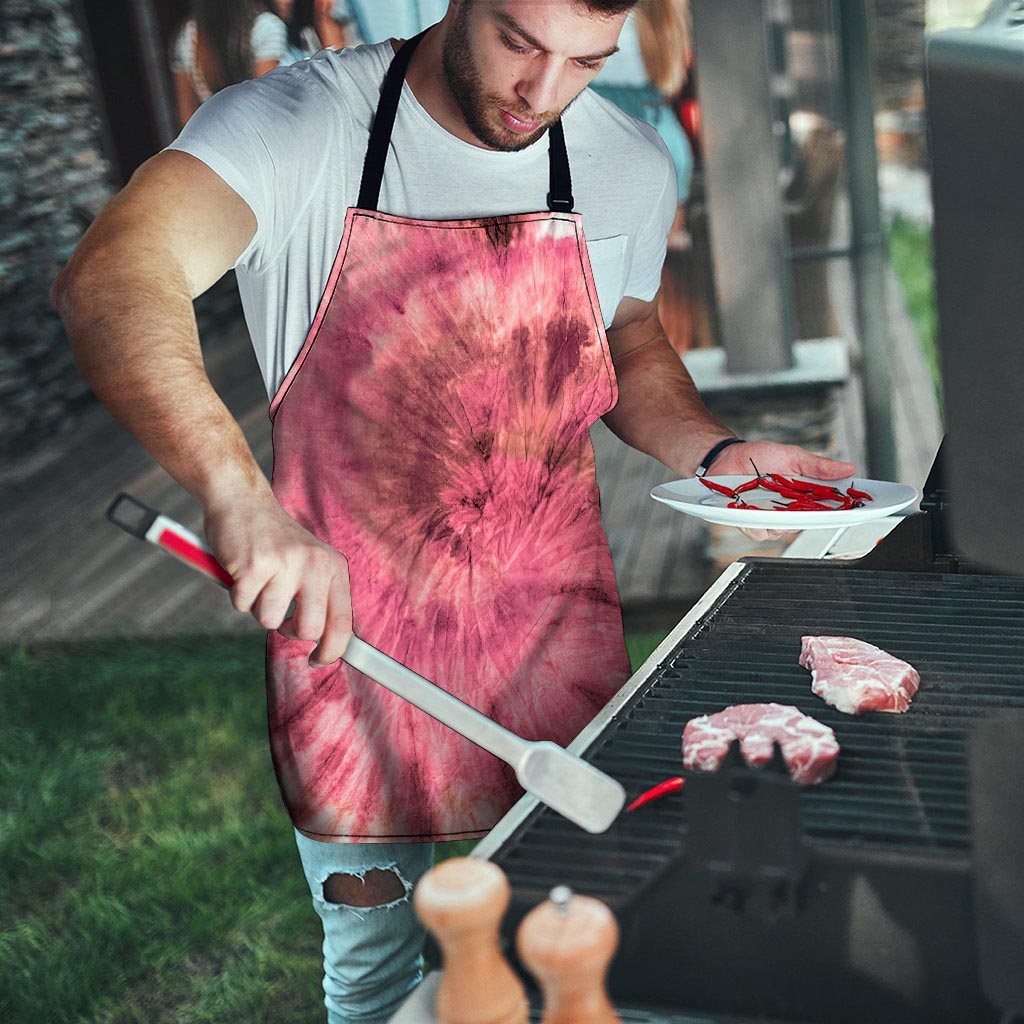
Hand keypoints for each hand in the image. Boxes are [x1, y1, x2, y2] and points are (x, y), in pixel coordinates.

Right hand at [203, 492, 351, 665]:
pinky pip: (242, 605)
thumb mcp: (310, 563)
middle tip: (279, 612)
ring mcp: (285, 564)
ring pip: (269, 621)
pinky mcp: (254, 565)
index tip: (318, 660)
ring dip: (258, 607)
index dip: (332, 650)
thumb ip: (320, 598)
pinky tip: (242, 571)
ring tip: (259, 580)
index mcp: (333, 567)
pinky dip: (237, 595)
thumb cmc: (275, 541)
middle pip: (309, 630)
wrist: (242, 501)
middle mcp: (315, 564)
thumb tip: (326, 644)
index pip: (343, 622)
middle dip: (289, 630)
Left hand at [707, 440, 856, 542]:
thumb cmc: (759, 457)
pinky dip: (757, 522)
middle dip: (810, 515)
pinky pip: (760, 532)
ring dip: (780, 518)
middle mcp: (790, 510)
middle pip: (809, 523)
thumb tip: (848, 468)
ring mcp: (771, 518)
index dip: (843, 511)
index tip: (857, 509)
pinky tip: (752, 508)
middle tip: (805, 502)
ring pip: (784, 531)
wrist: (727, 458)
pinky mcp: (751, 523)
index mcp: (804, 495)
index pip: (829, 508)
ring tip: (770, 499)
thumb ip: (819, 466)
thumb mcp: (793, 456)